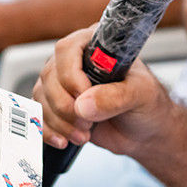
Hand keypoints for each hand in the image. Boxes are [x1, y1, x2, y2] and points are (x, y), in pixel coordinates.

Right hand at [33, 26, 173, 156]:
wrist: (145, 131)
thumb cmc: (148, 104)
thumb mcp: (141, 95)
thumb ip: (116, 97)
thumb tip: (84, 104)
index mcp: (96, 45)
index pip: (67, 50)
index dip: (71, 76)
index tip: (85, 97)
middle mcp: (75, 61)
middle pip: (50, 77)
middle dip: (66, 107)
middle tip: (88, 123)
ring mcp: (62, 83)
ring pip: (41, 98)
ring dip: (60, 122)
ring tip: (84, 134)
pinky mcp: (56, 105)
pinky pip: (38, 115)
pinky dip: (49, 131)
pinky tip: (65, 140)